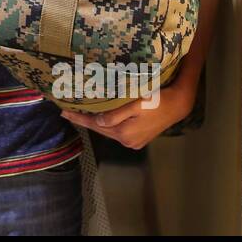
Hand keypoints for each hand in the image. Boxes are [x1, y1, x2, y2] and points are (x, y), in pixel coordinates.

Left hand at [60, 75, 193, 149]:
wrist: (179, 104)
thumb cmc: (157, 99)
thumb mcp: (136, 103)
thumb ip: (116, 114)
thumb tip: (98, 121)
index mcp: (124, 134)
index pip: (95, 125)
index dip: (79, 118)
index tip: (63, 112)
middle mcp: (127, 142)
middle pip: (100, 130)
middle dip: (84, 120)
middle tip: (67, 112)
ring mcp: (134, 142)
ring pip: (109, 131)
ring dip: (96, 123)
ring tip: (80, 115)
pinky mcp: (139, 139)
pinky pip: (117, 132)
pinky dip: (108, 125)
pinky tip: (101, 119)